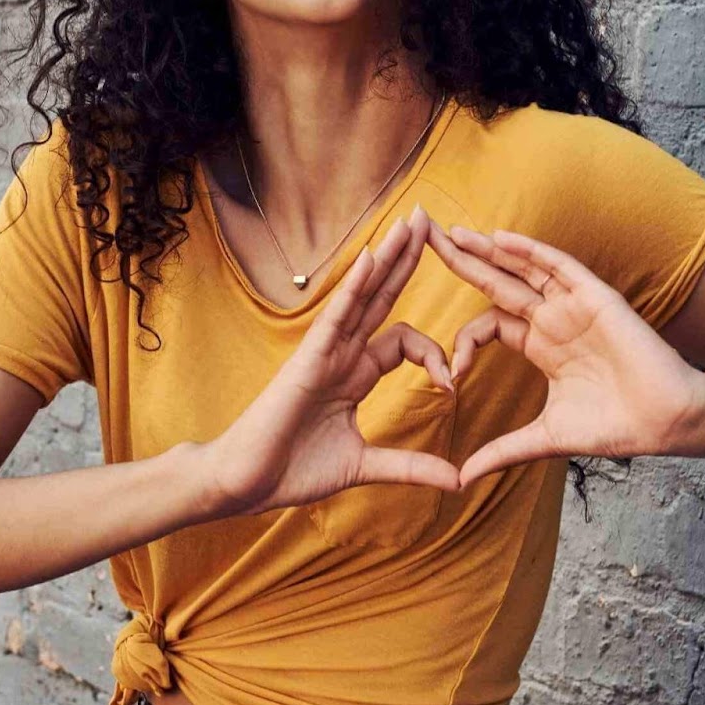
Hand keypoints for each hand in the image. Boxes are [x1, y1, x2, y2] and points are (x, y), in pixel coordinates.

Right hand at [202, 204, 461, 518]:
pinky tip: (372, 256)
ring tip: (414, 221)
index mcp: (355, 375)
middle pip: (383, 296)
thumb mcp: (364, 466)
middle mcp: (342, 354)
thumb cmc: (293, 471)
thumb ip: (409, 467)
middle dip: (408, 259)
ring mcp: (325, 352)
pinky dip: (354, 286)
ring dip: (390, 257)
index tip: (451, 387)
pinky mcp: (308, 358)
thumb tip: (457, 480)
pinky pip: (337, 315)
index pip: (405, 341)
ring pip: (364, 294)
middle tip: (432, 220)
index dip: (435, 355)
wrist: (246, 483)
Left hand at [426, 222, 704, 485]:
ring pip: (522, 267)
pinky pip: (558, 266)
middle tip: (421, 237)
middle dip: (460, 261)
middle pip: (496, 282)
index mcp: (540, 346)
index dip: (463, 342)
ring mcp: (573, 305)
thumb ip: (502, 451)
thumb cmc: (615, 427)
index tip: (448, 375)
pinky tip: (499, 238)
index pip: (488, 325)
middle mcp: (552, 319)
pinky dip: (529, 251)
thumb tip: (460, 479)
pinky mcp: (595, 298)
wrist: (666, 422)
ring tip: (451, 231)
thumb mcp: (545, 438)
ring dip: (487, 249)